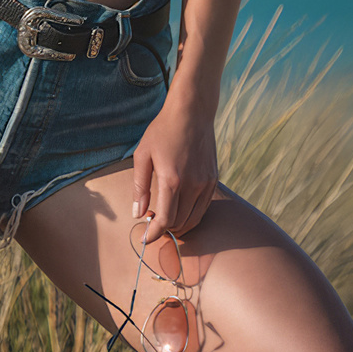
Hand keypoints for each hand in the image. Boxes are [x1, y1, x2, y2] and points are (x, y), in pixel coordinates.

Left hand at [131, 99, 218, 242]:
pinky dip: (191, 215)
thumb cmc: (163, 131)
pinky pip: (203, 208)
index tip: (146, 238)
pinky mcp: (214, 180)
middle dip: (165, 230)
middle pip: (180, 223)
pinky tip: (178, 208)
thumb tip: (138, 213)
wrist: (192, 113)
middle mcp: (193, 185)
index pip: (166, 220)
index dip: (154, 233)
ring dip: (179, 225)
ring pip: (194, 219)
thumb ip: (140, 187)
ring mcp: (207, 183)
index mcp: (172, 180)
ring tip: (163, 219)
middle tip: (151, 224)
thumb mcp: (143, 155)